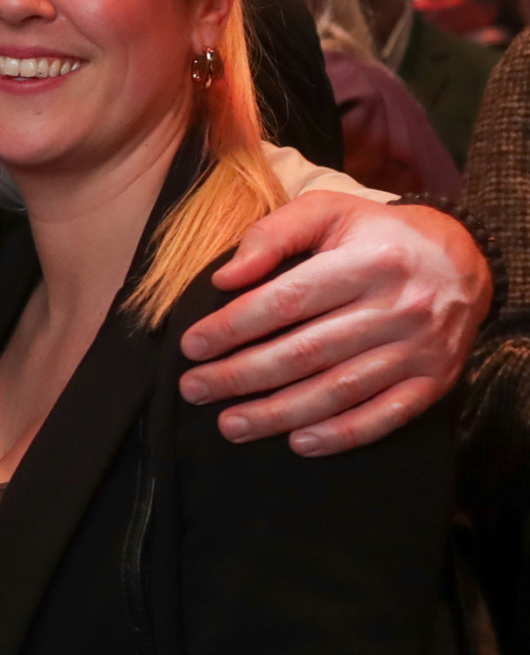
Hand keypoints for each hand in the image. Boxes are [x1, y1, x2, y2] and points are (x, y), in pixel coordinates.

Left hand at [177, 193, 490, 454]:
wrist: (463, 260)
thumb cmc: (377, 235)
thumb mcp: (329, 212)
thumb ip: (273, 235)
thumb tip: (225, 278)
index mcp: (368, 262)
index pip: (287, 301)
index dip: (233, 326)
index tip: (192, 345)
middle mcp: (399, 308)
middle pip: (305, 352)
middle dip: (241, 376)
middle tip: (193, 389)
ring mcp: (419, 349)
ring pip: (338, 390)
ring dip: (278, 414)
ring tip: (230, 424)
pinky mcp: (435, 380)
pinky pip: (386, 416)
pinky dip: (341, 435)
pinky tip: (298, 443)